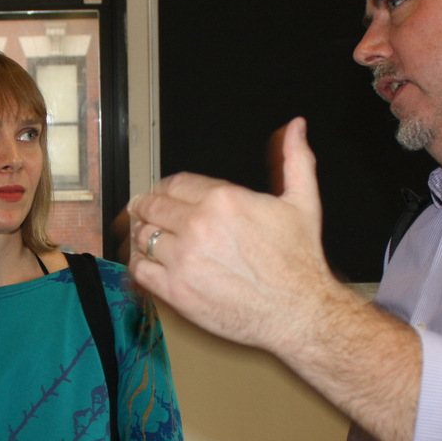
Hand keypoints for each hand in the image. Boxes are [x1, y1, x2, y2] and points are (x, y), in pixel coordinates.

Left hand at [126, 119, 337, 354]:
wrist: (299, 312)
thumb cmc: (300, 263)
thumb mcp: (303, 202)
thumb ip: (295, 160)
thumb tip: (296, 129)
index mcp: (223, 200)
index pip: (175, 183)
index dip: (164, 187)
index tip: (160, 192)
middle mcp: (199, 226)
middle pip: (153, 206)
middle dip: (145, 206)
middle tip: (140, 209)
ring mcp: (184, 259)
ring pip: (144, 236)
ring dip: (142, 234)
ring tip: (144, 235)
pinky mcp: (176, 290)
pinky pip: (140, 269)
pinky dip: (138, 262)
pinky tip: (144, 261)